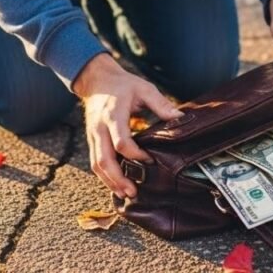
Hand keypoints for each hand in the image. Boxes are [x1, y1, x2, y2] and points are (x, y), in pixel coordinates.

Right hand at [73, 53, 182, 198]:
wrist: (97, 79)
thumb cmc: (122, 84)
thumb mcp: (144, 88)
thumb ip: (161, 104)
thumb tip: (180, 117)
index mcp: (113, 115)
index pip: (121, 142)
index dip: (136, 155)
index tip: (151, 161)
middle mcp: (100, 128)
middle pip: (104, 159)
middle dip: (117, 178)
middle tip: (132, 191)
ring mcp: (93, 135)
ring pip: (96, 164)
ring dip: (109, 181)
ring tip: (125, 193)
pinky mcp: (91, 140)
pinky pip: (95, 161)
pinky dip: (104, 176)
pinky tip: (115, 185)